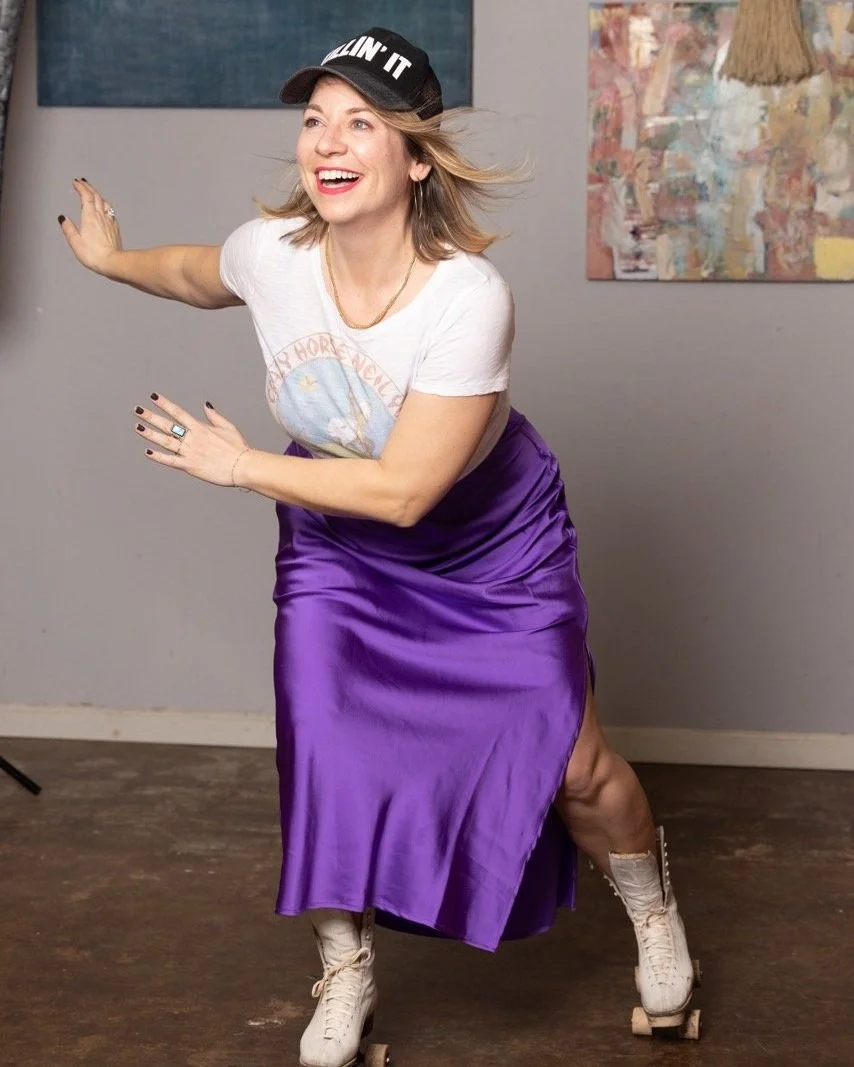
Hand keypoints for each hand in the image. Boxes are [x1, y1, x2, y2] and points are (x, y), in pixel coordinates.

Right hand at [58, 178, 122, 275]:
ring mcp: (110, 222)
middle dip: (89, 187)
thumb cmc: (94, 255)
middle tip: (83, 182)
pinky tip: (105, 208)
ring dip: (98, 194)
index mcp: (90, 217)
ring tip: (93, 192)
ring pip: (104, 202)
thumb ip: (68, 228)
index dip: (81, 187)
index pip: (86, 196)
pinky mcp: (115, 229)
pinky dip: (105, 205)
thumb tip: (63, 219)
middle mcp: (101, 216)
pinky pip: (110, 211)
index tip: (76, 182)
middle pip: (96, 196)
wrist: (113, 263)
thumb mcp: (75, 242)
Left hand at [134, 393, 252, 487]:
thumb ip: (214, 416)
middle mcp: (192, 438)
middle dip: (151, 416)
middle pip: (167, 425)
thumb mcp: (228, 427)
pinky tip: (148, 452)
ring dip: (150, 434)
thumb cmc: (238, 448)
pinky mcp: (190, 466)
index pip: (178, 412)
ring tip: (138, 427)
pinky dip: (159, 457)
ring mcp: (189, 452)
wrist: (242, 466)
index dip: (165, 404)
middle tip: (137, 410)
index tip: (153, 397)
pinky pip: (170, 461)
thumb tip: (206, 404)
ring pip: (165, 441)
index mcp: (200, 427)